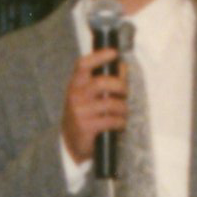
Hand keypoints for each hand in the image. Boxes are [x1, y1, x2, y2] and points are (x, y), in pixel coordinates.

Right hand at [60, 43, 130, 163]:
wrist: (71, 143)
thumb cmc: (84, 114)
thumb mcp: (89, 95)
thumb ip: (106, 80)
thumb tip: (123, 66)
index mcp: (75, 84)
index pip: (83, 64)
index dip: (98, 56)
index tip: (114, 53)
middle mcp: (75, 96)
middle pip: (102, 82)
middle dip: (120, 86)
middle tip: (125, 92)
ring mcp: (80, 112)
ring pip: (111, 103)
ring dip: (123, 109)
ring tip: (123, 113)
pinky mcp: (86, 127)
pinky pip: (112, 120)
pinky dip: (120, 122)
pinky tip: (119, 124)